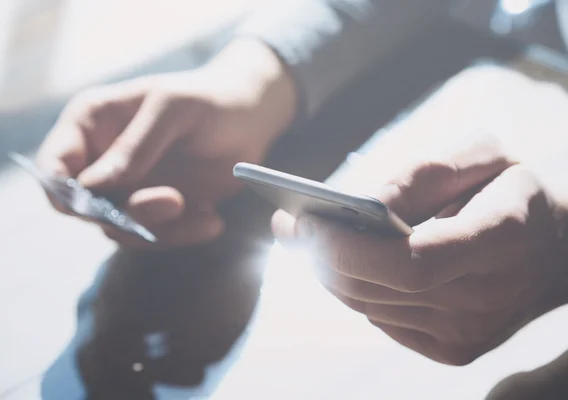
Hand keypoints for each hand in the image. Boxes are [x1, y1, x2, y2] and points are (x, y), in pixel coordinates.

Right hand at [37, 38, 297, 248]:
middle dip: (126, 214)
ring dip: (161, 229)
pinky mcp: (158, 210)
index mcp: (91, 125)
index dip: (64, 192)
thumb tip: (91, 186)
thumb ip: (133, 146)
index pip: (54, 167)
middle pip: (87, 209)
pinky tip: (212, 220)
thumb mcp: (171, 109)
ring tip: (204, 212)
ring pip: (122, 230)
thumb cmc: (208, 99)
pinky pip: (157, 236)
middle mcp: (103, 162)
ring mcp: (130, 189)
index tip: (95, 204)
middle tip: (173, 201)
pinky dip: (184, 234)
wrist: (251, 119)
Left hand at [273, 135, 567, 364]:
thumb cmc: (511, 190)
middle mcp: (488, 297)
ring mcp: (470, 332)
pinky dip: (355, 290)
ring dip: (329, 272)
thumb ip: (420, 175)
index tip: (305, 220)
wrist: (556, 250)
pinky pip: (381, 320)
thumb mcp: (481, 156)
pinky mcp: (454, 349)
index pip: (411, 261)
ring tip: (308, 240)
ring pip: (369, 306)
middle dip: (322, 257)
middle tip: (291, 226)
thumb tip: (358, 208)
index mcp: (502, 238)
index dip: (349, 246)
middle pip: (377, 288)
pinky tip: (350, 264)